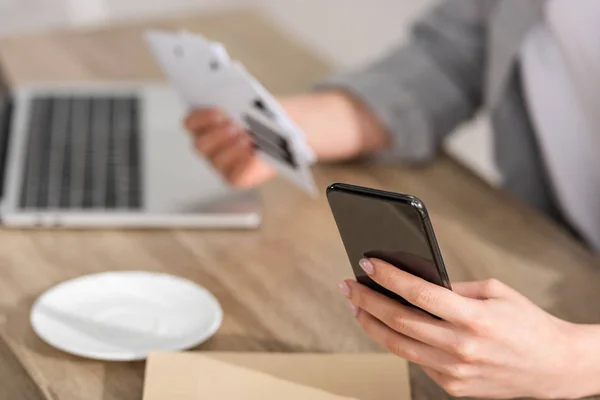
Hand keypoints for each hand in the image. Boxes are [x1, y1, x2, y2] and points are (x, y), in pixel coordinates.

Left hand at [184, 91, 387, 187]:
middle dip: (227, 144)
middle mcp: (222, 163)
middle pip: (215, 158)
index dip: (240, 165)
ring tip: (229, 117)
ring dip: (214, 131)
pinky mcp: (201, 127)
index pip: (235, 177)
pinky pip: (192, 124)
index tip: (252, 150)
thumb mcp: (286, 139)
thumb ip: (283, 142)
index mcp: (242, 175)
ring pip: (201, 144)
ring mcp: (209, 147)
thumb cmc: (280, 135)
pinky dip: (201, 116)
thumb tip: (287, 134)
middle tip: (241, 131)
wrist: (275, 125)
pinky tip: (215, 107)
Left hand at [339, 258, 599, 398]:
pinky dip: (398, 341)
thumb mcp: (495, 292)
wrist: (555, 368)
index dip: (388, 277)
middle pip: (399, 320)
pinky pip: (417, 360)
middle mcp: (460, 347)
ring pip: (399, 345)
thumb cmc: (527, 322)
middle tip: (348, 286)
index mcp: (473, 318)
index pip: (417, 293)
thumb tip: (415, 281)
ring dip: (371, 324)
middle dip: (367, 300)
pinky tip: (387, 327)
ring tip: (357, 306)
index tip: (367, 263)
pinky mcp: (453, 387)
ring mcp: (455, 371)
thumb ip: (454, 288)